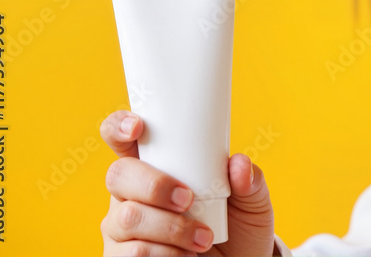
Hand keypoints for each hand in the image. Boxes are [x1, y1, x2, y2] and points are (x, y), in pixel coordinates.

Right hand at [100, 110, 275, 255]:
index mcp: (157, 166)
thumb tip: (239, 165)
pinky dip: (166, 254)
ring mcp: (122, 227)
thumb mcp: (252, 201)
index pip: (123, 138)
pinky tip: (185, 255)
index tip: (138, 126)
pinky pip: (132, 253)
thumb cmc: (236, 226)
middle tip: (188, 199)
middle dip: (154, 185)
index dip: (120, 126)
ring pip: (128, 217)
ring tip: (202, 238)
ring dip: (171, 228)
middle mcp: (131, 194)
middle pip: (118, 175)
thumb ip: (250, 181)